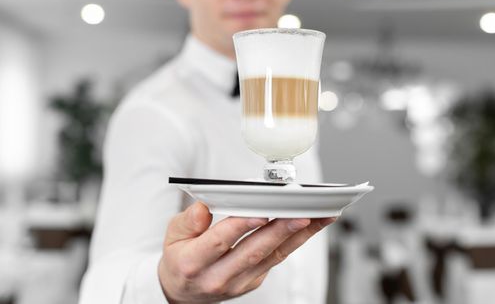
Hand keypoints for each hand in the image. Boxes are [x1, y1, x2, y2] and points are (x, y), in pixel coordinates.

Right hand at [158, 202, 334, 302]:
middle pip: (254, 251)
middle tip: (302, 213)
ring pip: (272, 256)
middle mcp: (219, 276)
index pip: (220, 241)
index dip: (242, 225)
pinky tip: (310, 225)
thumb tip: (203, 207)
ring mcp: (240, 283)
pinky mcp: (254, 281)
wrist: (182, 292)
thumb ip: (188, 221)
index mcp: (194, 262)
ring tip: (319, 216)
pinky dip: (295, 240)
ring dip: (298, 235)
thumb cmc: (180, 258)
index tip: (261, 212)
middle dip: (281, 230)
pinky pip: (277, 259)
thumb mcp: (172, 235)